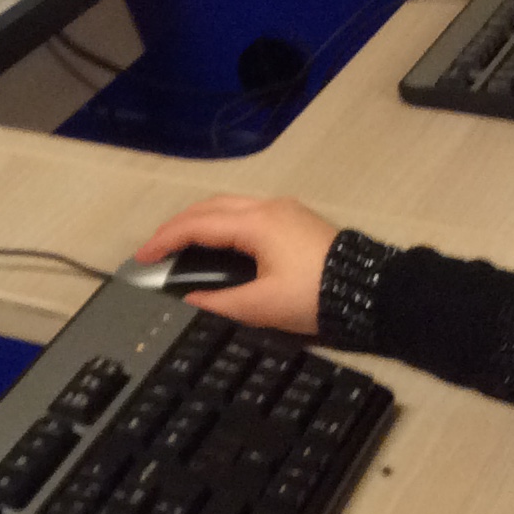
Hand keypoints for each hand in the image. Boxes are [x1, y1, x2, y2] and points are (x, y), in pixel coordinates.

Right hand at [133, 195, 340, 333]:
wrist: (372, 290)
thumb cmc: (316, 296)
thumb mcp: (263, 307)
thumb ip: (219, 304)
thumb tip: (188, 302)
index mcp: (256, 223)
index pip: (197, 226)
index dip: (164, 240)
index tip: (141, 257)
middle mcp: (267, 207)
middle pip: (210, 207)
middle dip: (178, 226)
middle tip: (155, 249)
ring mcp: (284, 210)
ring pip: (229, 207)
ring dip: (200, 222)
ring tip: (180, 246)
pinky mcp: (296, 220)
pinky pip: (246, 213)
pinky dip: (222, 224)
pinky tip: (218, 244)